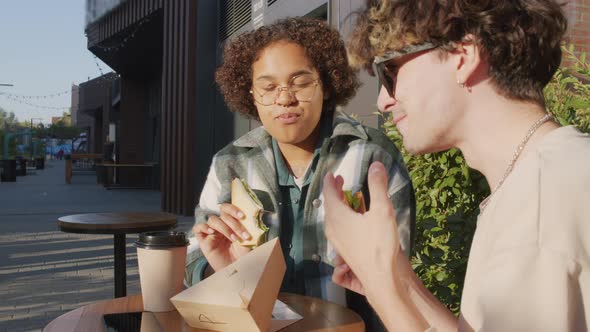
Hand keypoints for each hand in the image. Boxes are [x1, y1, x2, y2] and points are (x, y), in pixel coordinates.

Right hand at [193, 203, 252, 270]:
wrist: (237, 269)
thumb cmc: (243, 255)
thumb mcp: (248, 239)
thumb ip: (248, 227)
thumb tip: (252, 216)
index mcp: (231, 222)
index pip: (228, 209)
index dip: (234, 209)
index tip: (243, 216)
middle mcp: (221, 225)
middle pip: (222, 213)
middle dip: (234, 223)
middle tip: (242, 234)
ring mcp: (212, 232)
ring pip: (213, 220)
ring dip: (224, 228)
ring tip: (233, 239)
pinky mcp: (204, 241)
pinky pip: (198, 228)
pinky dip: (203, 227)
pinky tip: (212, 232)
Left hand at [323, 162, 400, 297]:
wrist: (381, 278)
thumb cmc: (380, 244)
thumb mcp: (382, 211)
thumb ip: (378, 186)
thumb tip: (376, 164)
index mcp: (337, 216)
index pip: (329, 194)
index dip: (330, 182)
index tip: (331, 174)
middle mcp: (332, 228)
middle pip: (330, 205)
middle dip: (334, 192)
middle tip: (340, 181)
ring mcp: (336, 241)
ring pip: (333, 218)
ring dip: (338, 205)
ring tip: (347, 199)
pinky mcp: (343, 251)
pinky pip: (338, 229)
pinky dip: (342, 218)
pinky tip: (354, 221)